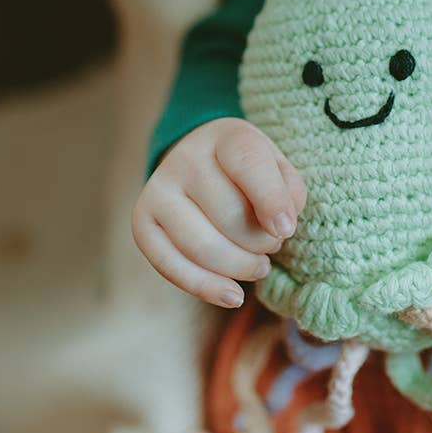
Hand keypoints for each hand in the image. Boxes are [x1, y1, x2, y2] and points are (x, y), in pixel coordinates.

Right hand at [131, 117, 306, 307]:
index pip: (248, 163)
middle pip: (228, 214)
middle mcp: (185, 159)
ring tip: (260, 266)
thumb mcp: (280, 167)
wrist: (202, 162)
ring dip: (239, 267)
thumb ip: (290, 191)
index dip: (271, 200)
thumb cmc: (251, 172)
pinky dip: (205, 287)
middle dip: (261, 241)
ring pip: (201, 246)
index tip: (287, 229)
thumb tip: (280, 226)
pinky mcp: (142, 222)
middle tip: (274, 244)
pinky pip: (170, 266)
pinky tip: (233, 296)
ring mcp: (157, 190)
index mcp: (226, 136)